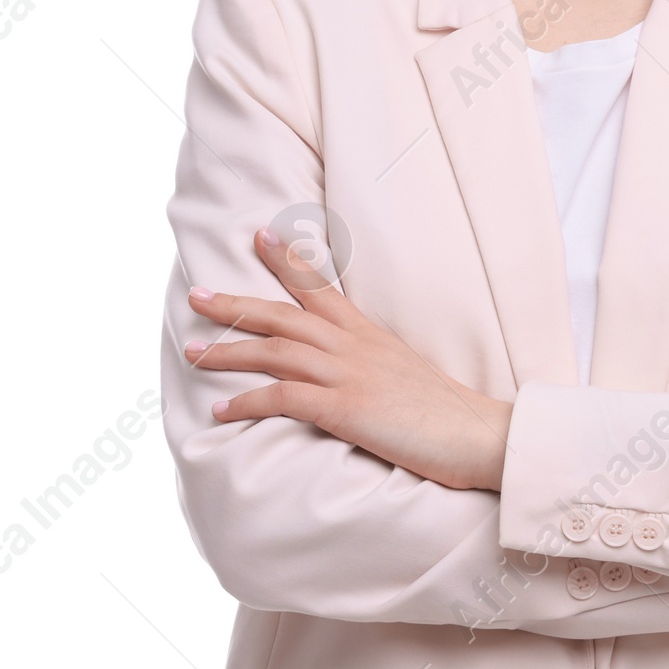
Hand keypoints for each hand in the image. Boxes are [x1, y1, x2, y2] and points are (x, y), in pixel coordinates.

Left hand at [183, 227, 512, 491]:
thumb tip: (346, 369)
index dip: (287, 259)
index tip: (260, 235)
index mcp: (366, 333)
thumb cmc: (442, 412)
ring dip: (228, 351)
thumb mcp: (401, 372)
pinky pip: (284, 398)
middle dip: (236, 303)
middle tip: (197, 294)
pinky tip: (221, 411)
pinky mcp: (345, 408)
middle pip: (283, 314)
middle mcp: (352, 346)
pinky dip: (248, 402)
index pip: (319, 286)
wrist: (476, 433)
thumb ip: (368, 362)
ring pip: (275, 351)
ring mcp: (348, 374)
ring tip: (192, 353)